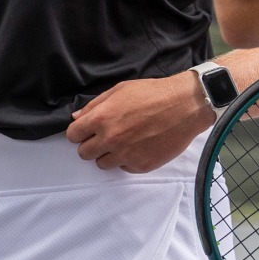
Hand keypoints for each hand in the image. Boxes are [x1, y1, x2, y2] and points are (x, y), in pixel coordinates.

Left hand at [63, 73, 214, 172]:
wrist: (185, 106)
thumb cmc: (153, 94)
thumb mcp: (119, 90)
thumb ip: (94, 106)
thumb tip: (77, 118)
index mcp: (101, 118)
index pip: (73, 135)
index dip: (79, 132)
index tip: (86, 131)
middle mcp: (111, 139)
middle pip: (84, 154)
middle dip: (91, 145)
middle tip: (104, 137)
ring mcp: (126, 155)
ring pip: (102, 164)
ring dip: (108, 155)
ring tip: (123, 142)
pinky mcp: (142, 166)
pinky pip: (124, 168)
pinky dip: (127, 160)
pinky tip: (138, 147)